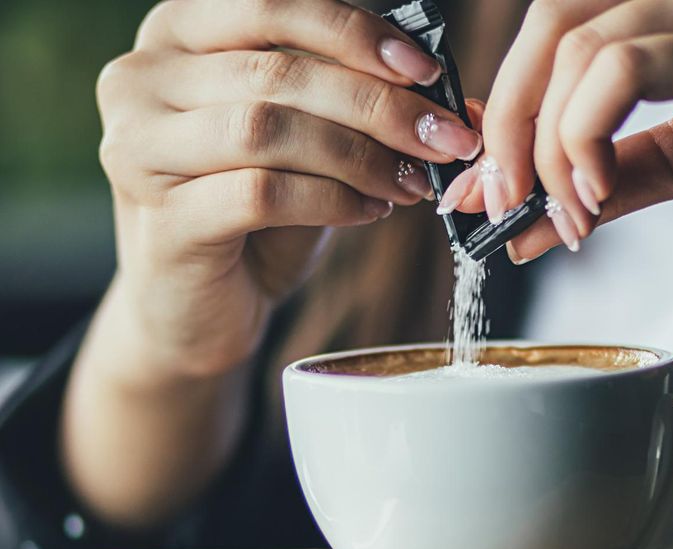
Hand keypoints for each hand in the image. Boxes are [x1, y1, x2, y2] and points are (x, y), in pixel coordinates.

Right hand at [96, 0, 482, 376]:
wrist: (194, 307)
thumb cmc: (251, 216)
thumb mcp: (304, 144)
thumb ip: (350, 106)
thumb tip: (445, 98)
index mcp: (177, 35)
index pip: (272, 6)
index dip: (356, 34)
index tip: (426, 72)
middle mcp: (142, 80)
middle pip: (278, 73)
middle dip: (378, 106)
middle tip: (442, 138)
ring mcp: (140, 150)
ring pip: (268, 128)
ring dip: (359, 155)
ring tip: (411, 183)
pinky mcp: (163, 221)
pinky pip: (263, 193)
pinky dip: (332, 200)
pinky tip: (371, 212)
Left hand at [443, 0, 672, 260]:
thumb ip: (604, 183)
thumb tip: (521, 226)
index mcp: (665, 3)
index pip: (550, 30)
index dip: (501, 106)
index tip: (485, 183)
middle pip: (547, 27)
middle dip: (506, 127)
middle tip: (500, 203)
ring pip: (578, 50)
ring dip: (549, 150)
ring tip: (568, 215)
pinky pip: (628, 70)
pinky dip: (587, 138)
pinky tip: (593, 197)